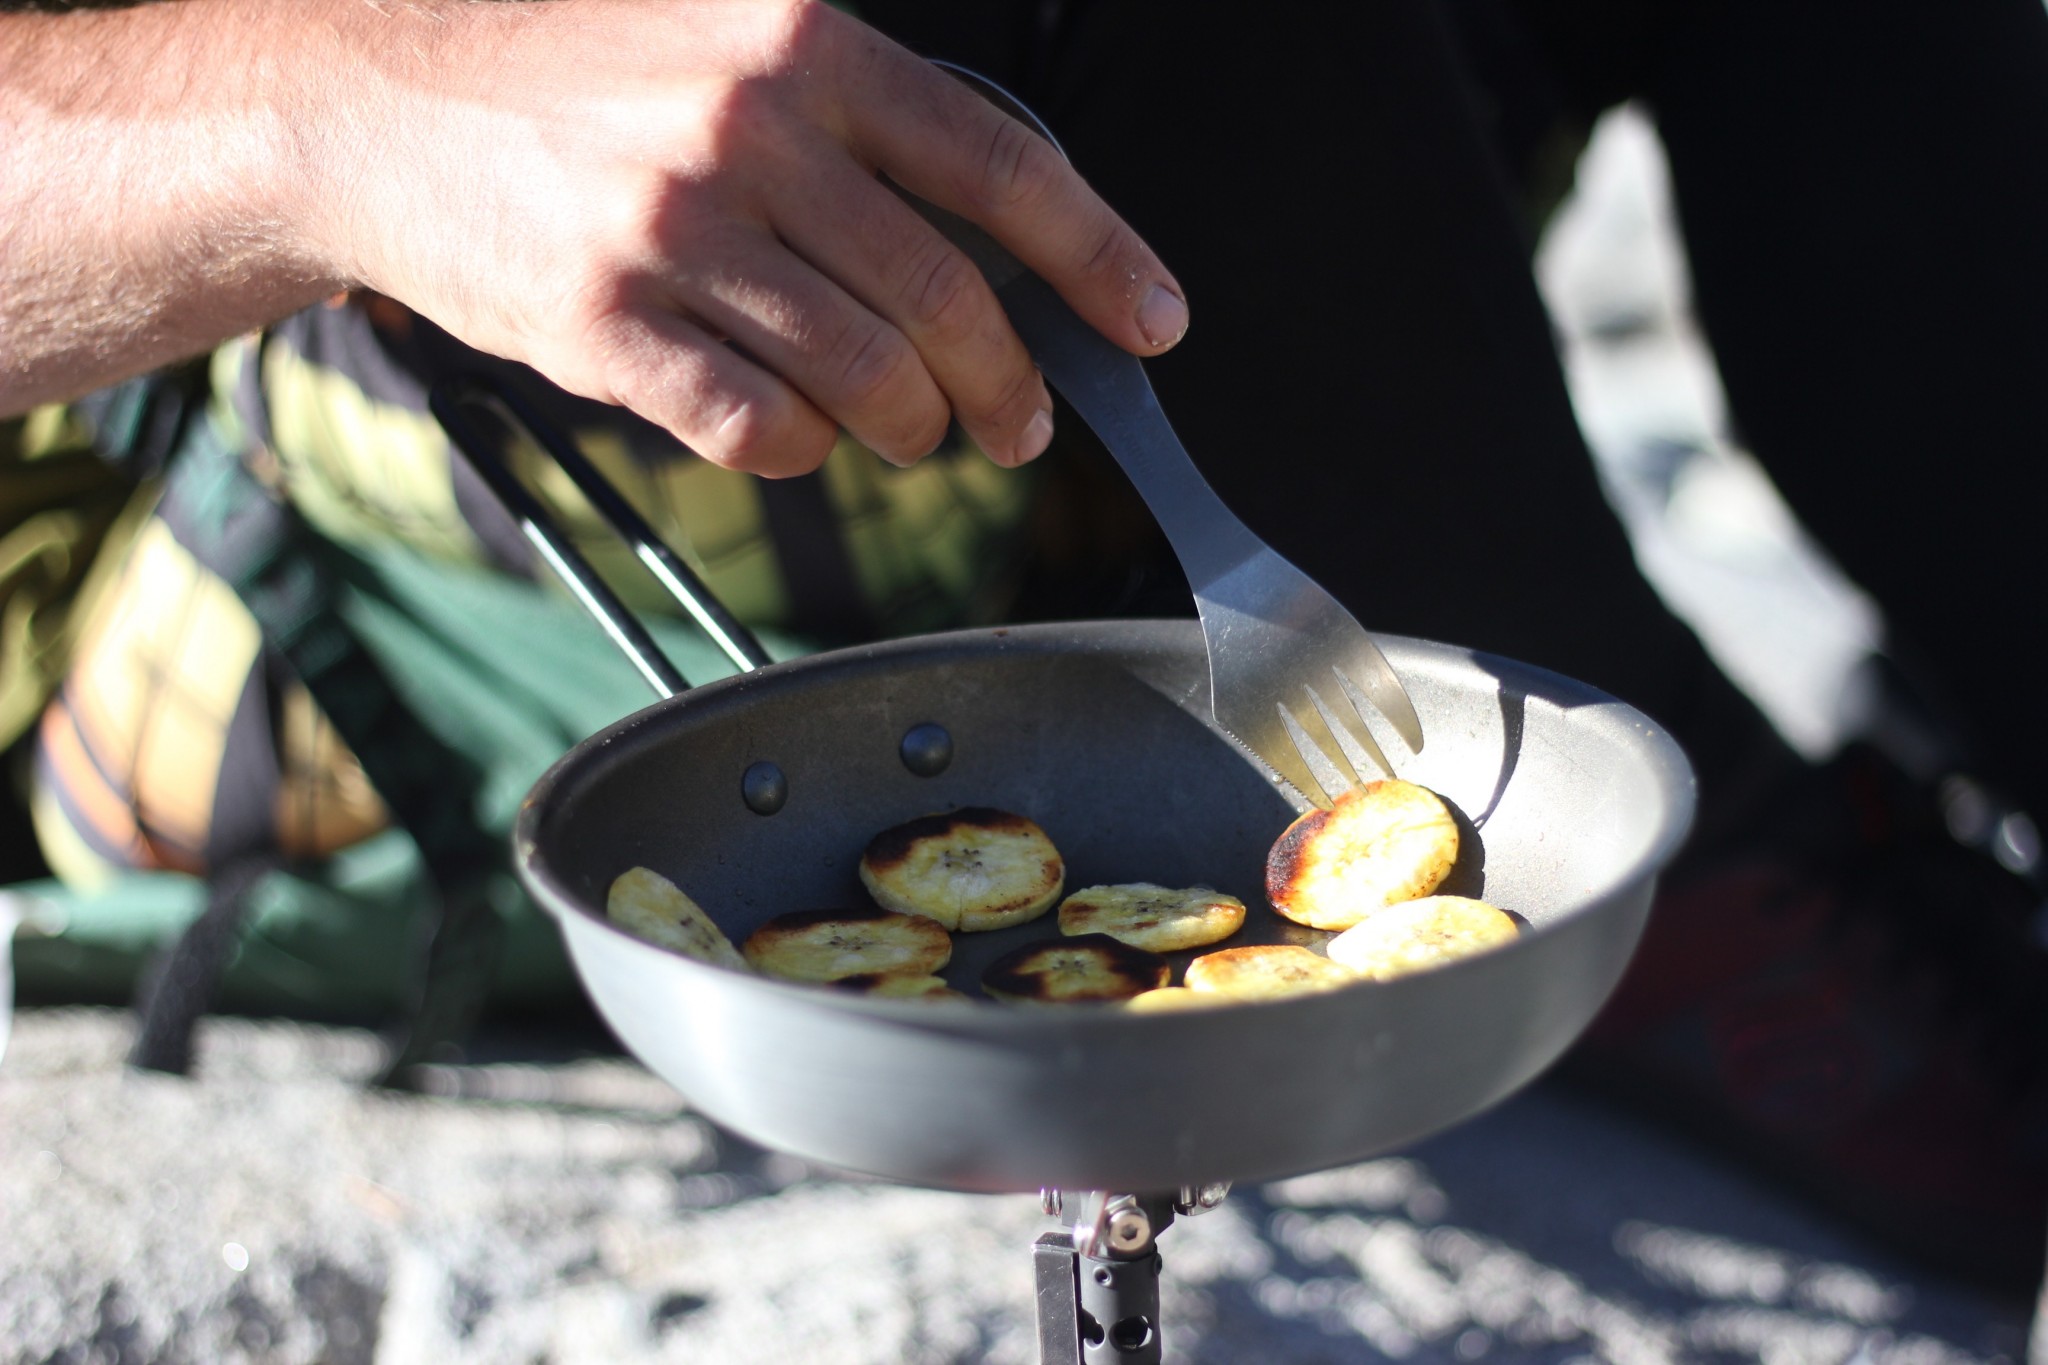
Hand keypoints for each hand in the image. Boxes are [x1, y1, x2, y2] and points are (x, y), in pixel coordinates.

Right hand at [303, 0, 1187, 474]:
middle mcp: (750, 129)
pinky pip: (760, 427)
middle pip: (945, 297)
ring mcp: (674, 231)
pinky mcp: (605, 325)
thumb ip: (850, 109)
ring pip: (865, 376)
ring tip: (916, 436)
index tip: (1156, 323)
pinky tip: (803, 435)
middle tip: (1020, 424)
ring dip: (915, 429)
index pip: (1001, 162)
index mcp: (802, 41)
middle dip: (1008, 385)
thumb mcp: (719, 32)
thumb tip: (986, 226)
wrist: (371, 104)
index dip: (1099, 256)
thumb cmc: (566, 74)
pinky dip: (804, 449)